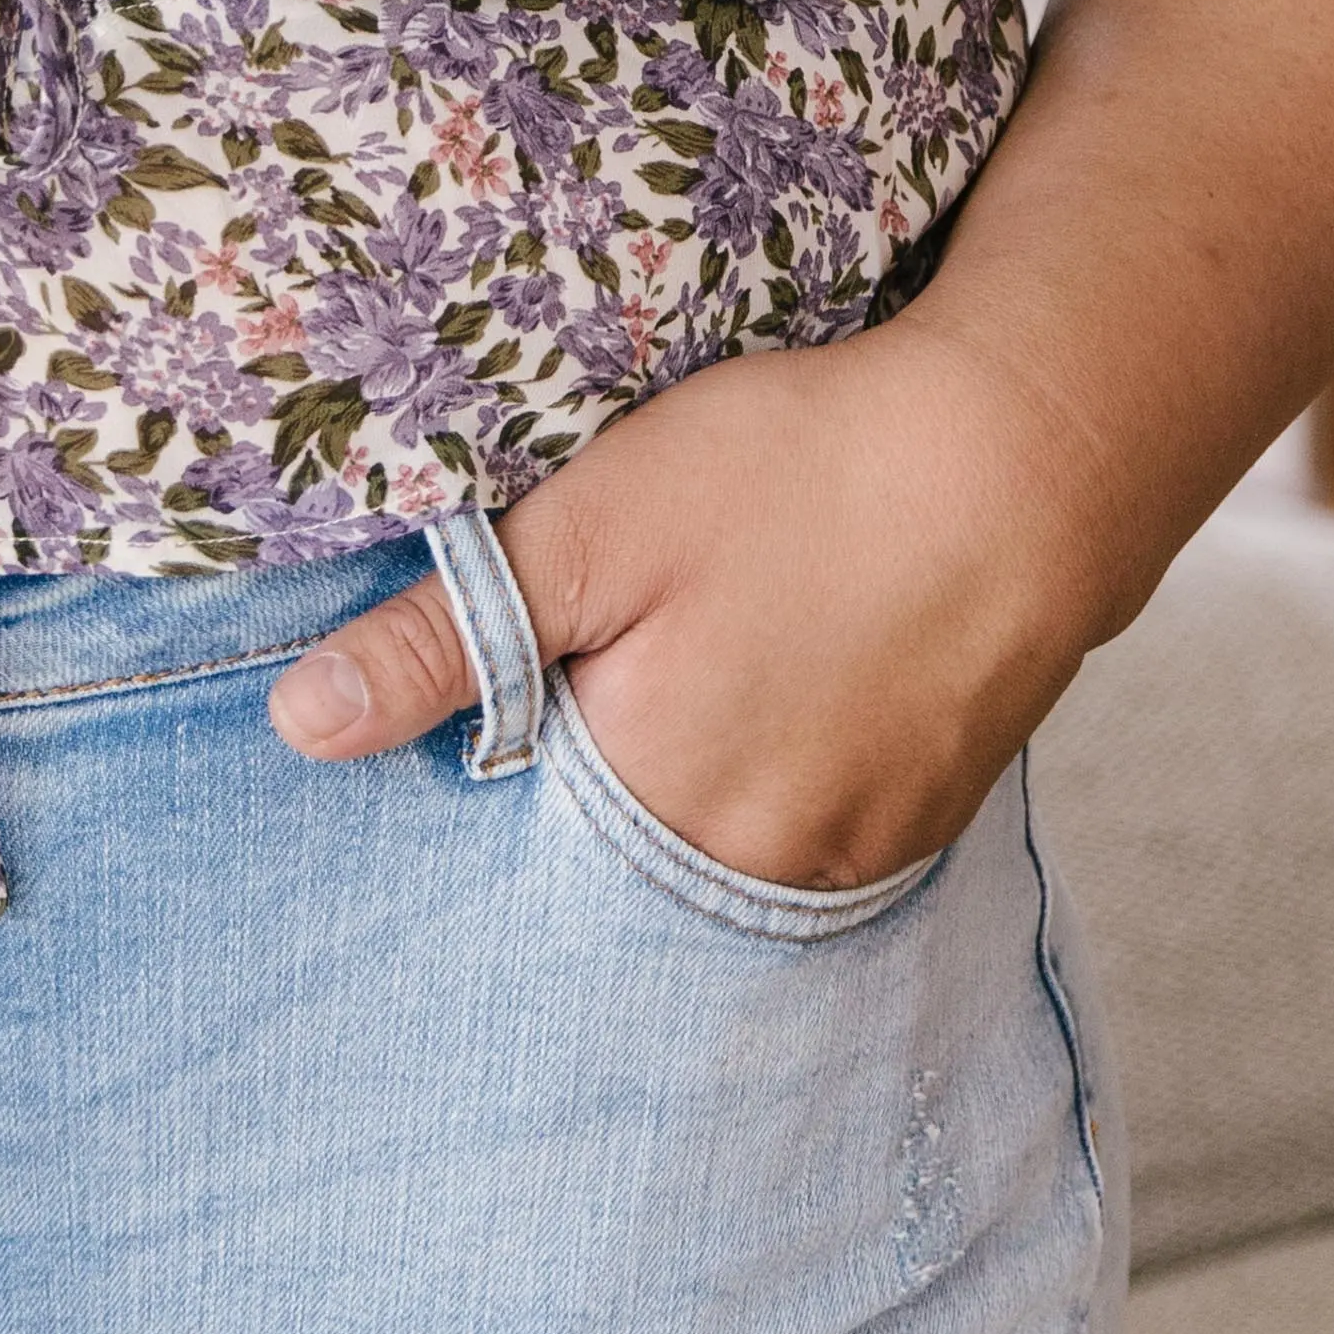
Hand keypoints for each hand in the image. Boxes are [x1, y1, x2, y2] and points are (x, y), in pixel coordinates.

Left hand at [265, 324, 1104, 888]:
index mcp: (647, 807)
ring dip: (680, 773)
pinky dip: (771, 768)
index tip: (489, 687)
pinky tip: (783, 672)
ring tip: (706, 650)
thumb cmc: (803, 473)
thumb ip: (451, 638)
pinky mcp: (918, 824)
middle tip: (616, 644)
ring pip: (707, 845)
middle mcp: (750, 875)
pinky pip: (801, 829)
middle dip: (579, 773)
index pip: (504, 841)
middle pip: (607, 857)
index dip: (482, 758)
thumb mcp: (595, 525)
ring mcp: (849, 860)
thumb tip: (299, 730)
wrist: (1034, 457)